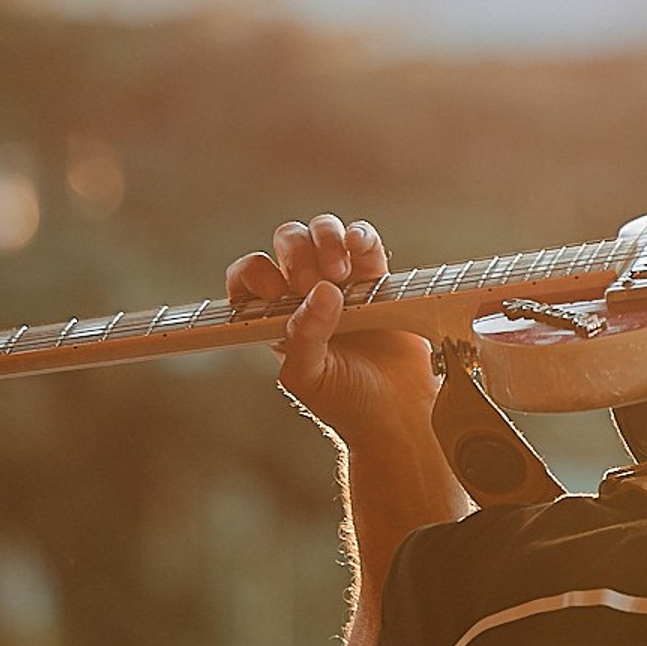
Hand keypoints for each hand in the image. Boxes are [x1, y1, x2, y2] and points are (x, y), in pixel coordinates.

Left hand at [226, 215, 437, 447]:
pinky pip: (366, 242)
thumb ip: (305, 336)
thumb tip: (325, 292)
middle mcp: (305, 293)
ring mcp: (343, 282)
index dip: (256, 273)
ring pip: (323, 232)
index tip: (276, 290)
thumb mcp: (309, 377)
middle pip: (287, 242)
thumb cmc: (346, 402)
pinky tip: (360, 246)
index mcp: (276, 316)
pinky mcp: (378, 278)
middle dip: (297, 253)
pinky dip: (361, 235)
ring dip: (327, 240)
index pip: (248, 275)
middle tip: (313, 282)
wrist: (398, 413)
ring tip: (341, 272)